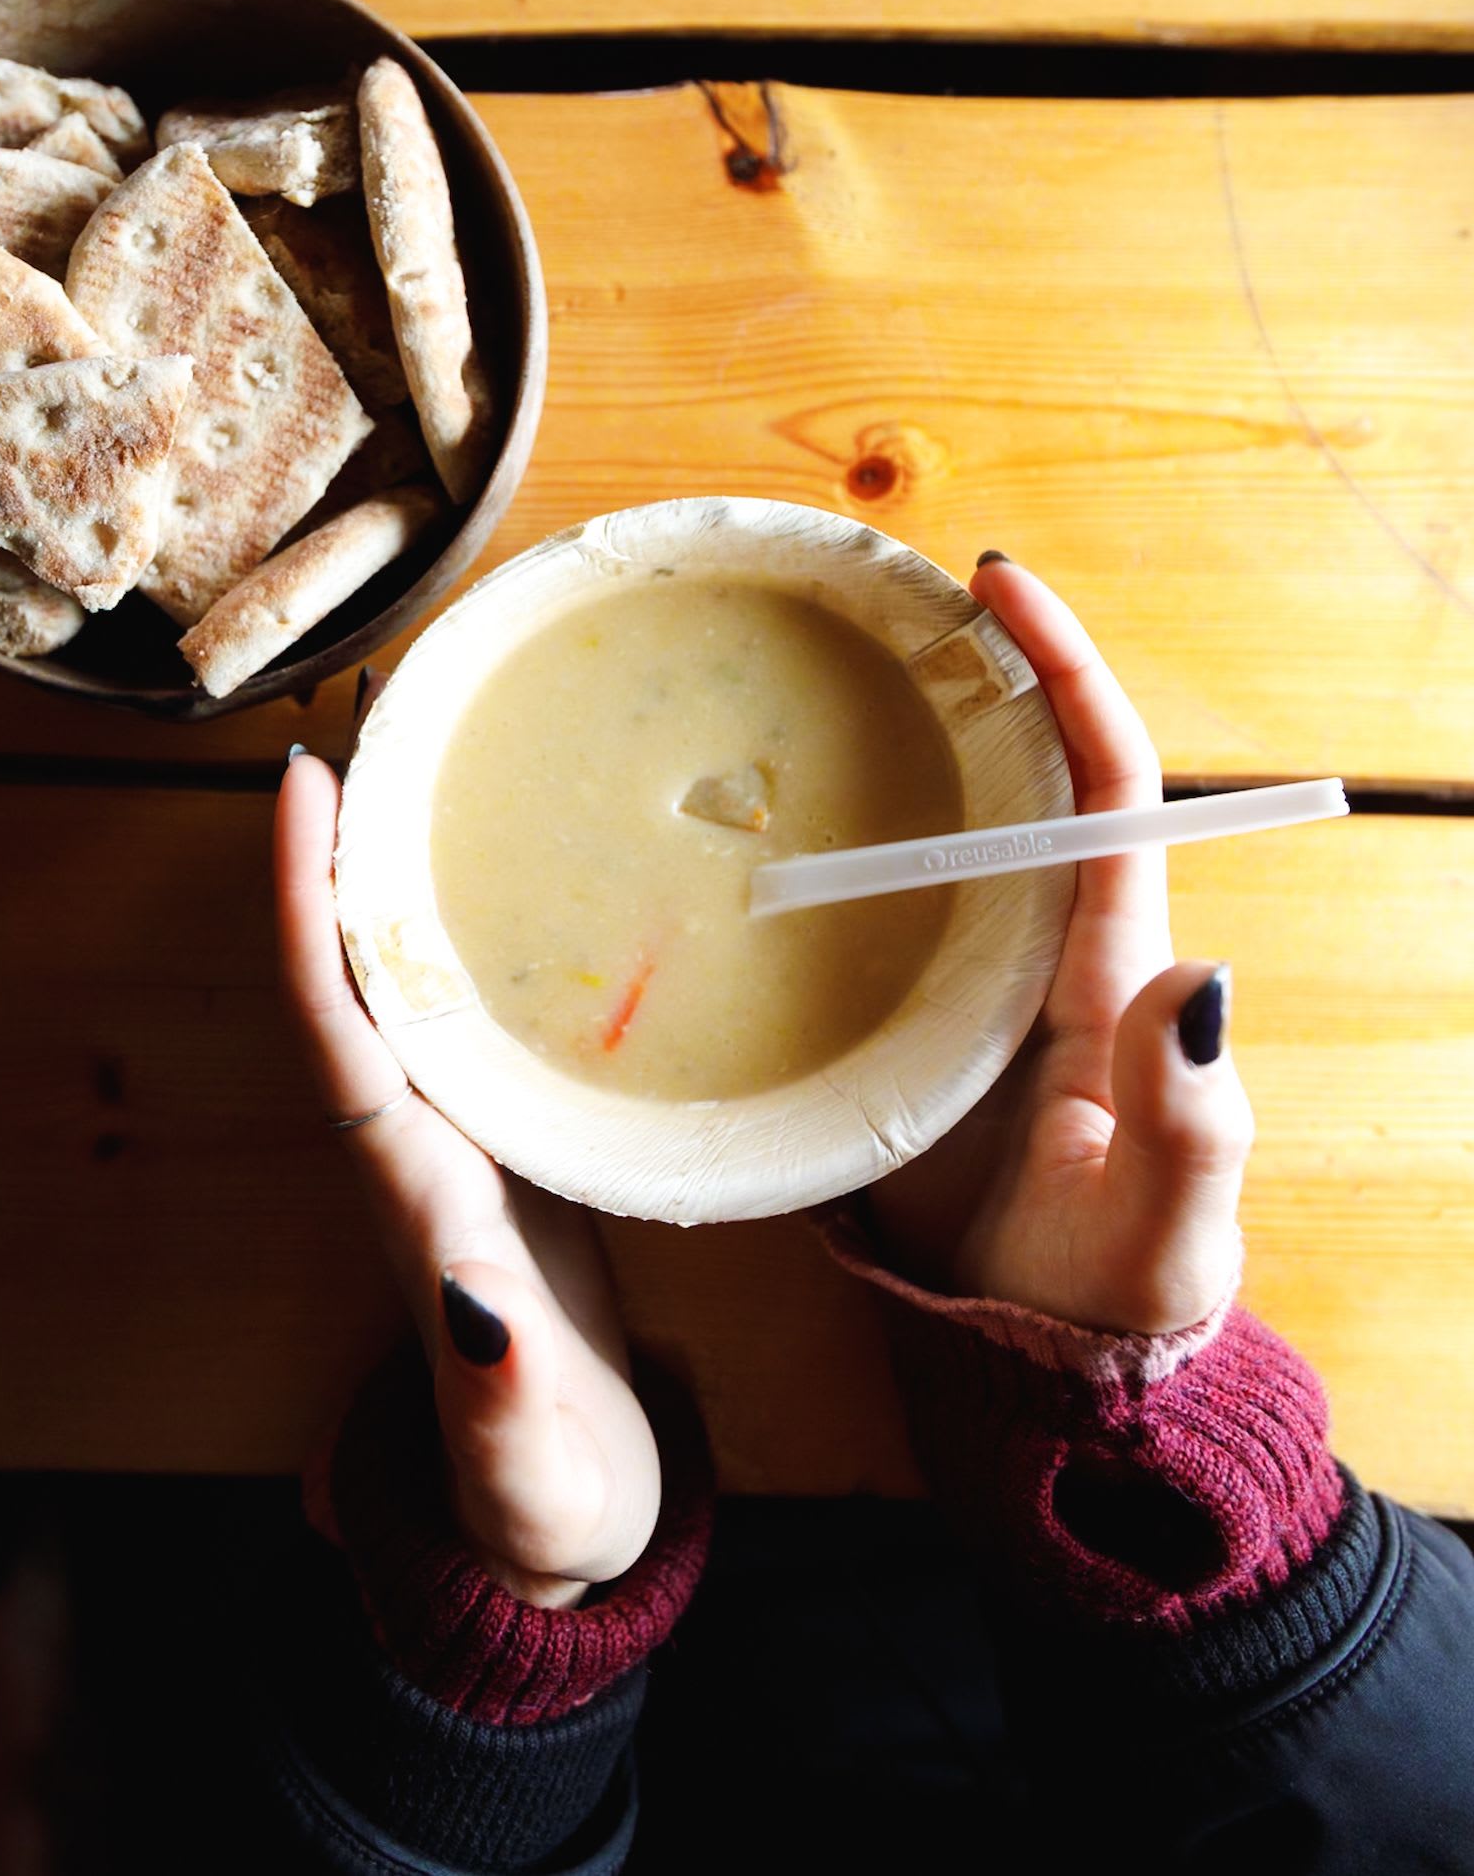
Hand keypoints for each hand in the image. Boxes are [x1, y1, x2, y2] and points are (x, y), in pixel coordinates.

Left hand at [274, 750, 660, 1606]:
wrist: (557, 1518)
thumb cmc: (543, 1493)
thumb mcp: (529, 1465)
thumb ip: (500, 1395)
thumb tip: (472, 1300)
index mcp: (409, 1194)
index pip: (333, 1027)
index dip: (308, 910)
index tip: (299, 787)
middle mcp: (412, 1145)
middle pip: (347, 969)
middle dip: (335, 845)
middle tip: (357, 706)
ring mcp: (456, 1139)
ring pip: (399, 976)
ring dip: (389, 863)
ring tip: (415, 741)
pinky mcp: (510, 1143)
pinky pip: (464, 1005)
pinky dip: (462, 919)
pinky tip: (506, 857)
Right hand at [866, 559, 1254, 1335]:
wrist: (1032, 1367)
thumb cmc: (1113, 1296)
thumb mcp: (1170, 1223)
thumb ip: (1188, 1116)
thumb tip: (1207, 979)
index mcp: (1113, 974)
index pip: (1103, 790)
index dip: (1064, 680)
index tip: (1001, 590)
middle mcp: (1046, 955)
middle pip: (1017, 782)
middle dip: (969, 676)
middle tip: (872, 600)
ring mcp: (970, 989)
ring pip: (938, 838)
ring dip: (889, 751)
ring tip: (798, 677)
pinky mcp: (901, 1032)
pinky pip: (868, 916)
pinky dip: (825, 852)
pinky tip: (750, 825)